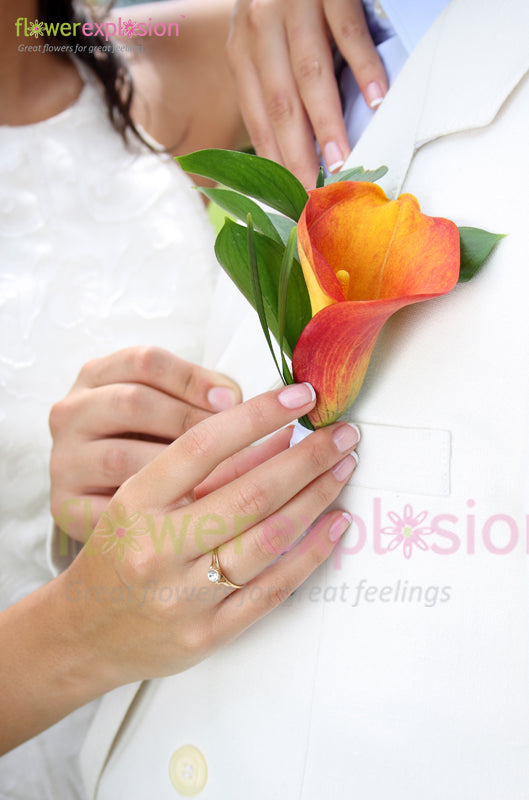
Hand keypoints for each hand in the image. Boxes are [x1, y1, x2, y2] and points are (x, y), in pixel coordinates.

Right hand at [49, 346, 241, 541]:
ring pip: (120, 457)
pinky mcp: (64, 504)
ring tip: (211, 478)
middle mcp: (71, 412)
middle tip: (227, 442)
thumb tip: (232, 402)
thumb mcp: (172, 407)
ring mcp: (63, 459)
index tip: (232, 400)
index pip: (144, 362)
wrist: (116, 509)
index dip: (192, 378)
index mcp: (97, 376)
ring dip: (171, 469)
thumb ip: (201, 398)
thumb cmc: (154, 443)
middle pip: (131, 402)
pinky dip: (150, 511)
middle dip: (187, 420)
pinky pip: (109, 507)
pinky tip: (183, 513)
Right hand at [64, 382, 359, 684]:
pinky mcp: (206, 635)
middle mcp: (158, 548)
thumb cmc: (119, 552)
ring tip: (344, 468)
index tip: (300, 395)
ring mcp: (184, 596)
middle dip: (308, 457)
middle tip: (343, 433)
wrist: (84, 632)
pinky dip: (311, 554)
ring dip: (317, 498)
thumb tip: (278, 435)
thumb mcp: (140, 500)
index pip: (204, 446)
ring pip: (269, 538)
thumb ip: (202, 471)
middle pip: (251, 493)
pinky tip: (336, 525)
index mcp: (136, 503)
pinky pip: (272, 590)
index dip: (258, 415)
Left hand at [227, 0, 387, 187]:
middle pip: (279, 105)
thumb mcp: (262, 39)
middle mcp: (259, 29)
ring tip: (341, 161)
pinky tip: (376, 98)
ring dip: (326, 122)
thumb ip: (271, 84)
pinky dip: (363, 65)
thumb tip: (291, 145)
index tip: (289, 200)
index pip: (258, 119)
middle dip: (296, 155)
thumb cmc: (283, 0)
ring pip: (308, 74)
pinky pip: (346, 30)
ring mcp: (291, 5)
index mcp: (243, 51)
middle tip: (312, 195)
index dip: (273, 162)